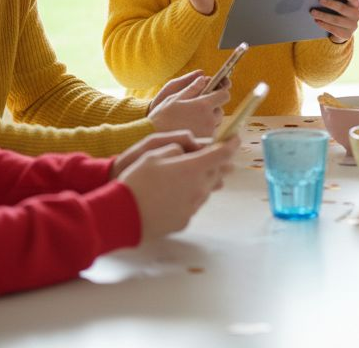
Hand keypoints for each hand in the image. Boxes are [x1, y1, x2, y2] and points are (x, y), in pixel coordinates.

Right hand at [116, 134, 238, 239]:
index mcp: (193, 168)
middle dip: (216, 163)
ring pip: (206, 189)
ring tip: (187, 176)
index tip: (235, 138)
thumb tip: (191, 150)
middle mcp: (198, 188)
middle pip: (216, 172)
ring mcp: (193, 206)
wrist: (123, 214)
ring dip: (202, 180)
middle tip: (211, 157)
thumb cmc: (137, 180)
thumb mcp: (153, 153)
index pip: (222, 154)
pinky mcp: (185, 220)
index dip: (231, 144)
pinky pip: (193, 204)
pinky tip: (173, 195)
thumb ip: (178, 147)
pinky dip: (189, 196)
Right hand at [148, 72, 230, 136]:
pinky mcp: (206, 143)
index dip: (221, 92)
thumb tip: (203, 78)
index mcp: (203, 105)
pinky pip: (211, 133)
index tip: (216, 92)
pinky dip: (205, 130)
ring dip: (209, 119)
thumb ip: (192, 88)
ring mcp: (208, 132)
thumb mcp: (175, 98)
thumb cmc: (162, 116)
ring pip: (216, 123)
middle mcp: (209, 119)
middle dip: (213, 107)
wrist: (153, 136)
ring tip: (193, 120)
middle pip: (220, 110)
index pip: (224, 95)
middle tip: (199, 108)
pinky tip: (192, 130)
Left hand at [310, 0, 358, 43]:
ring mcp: (353, 25)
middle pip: (343, 8)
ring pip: (336, 20)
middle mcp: (356, 14)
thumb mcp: (340, 2)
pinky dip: (324, 25)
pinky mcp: (347, 35)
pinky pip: (334, 30)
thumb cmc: (338, 11)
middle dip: (330, 3)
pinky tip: (317, 21)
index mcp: (355, 3)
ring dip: (323, 15)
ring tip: (313, 12)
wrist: (341, 30)